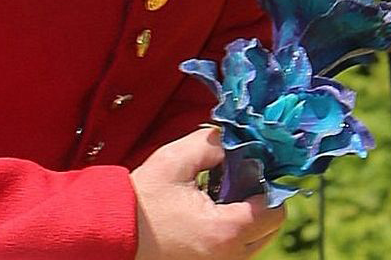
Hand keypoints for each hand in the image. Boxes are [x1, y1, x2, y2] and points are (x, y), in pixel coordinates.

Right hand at [132, 129, 284, 258]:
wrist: (117, 229)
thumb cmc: (143, 199)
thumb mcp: (174, 161)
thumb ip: (209, 144)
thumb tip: (232, 140)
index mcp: (226, 230)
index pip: (274, 209)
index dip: (264, 184)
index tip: (246, 168)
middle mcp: (231, 254)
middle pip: (271, 227)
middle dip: (259, 200)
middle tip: (234, 180)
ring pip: (257, 238)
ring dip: (248, 215)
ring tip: (218, 195)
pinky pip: (240, 247)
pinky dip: (234, 228)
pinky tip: (210, 210)